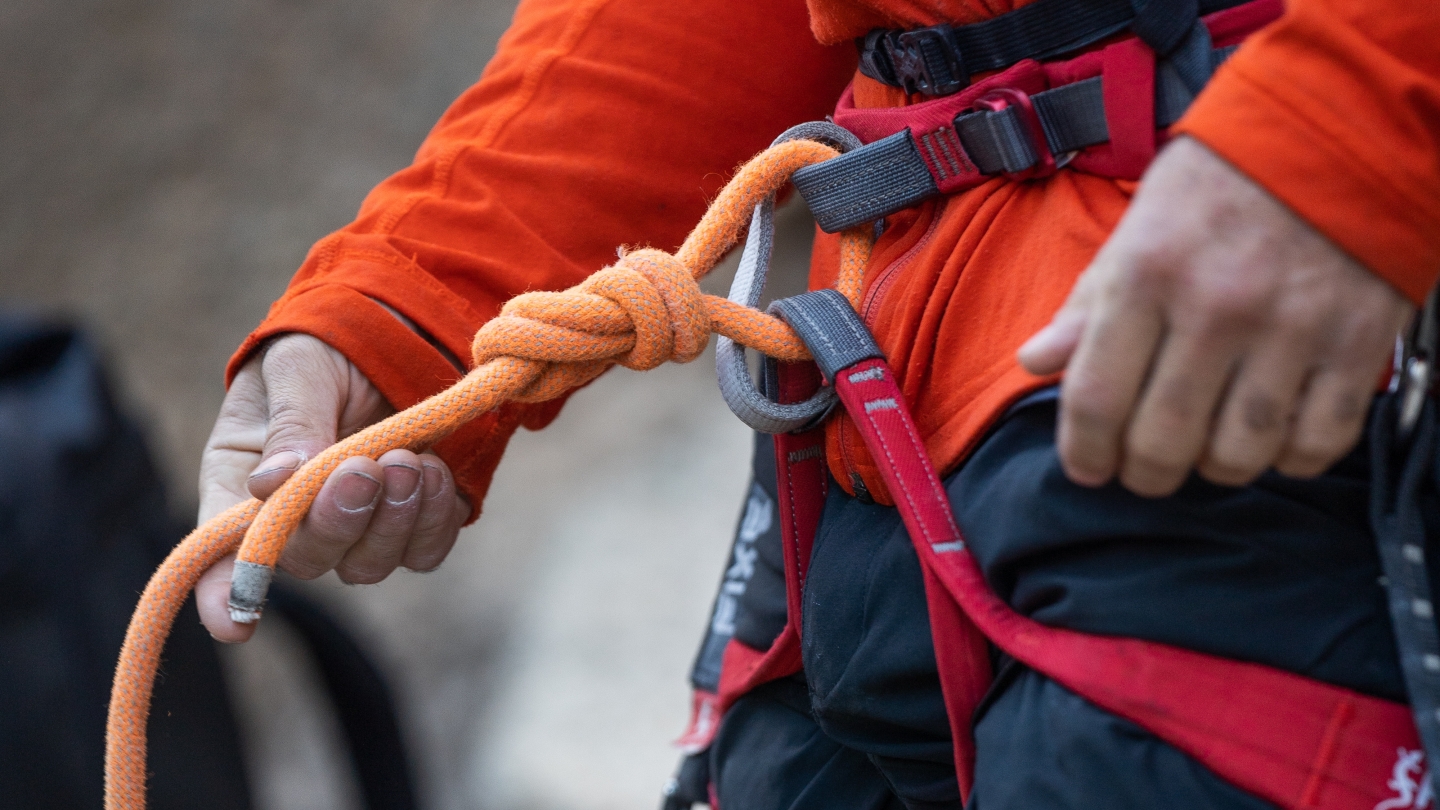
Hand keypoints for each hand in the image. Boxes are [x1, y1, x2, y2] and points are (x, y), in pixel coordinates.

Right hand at [195, 333, 469, 641]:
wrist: (396, 332)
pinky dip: (433, 520)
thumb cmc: (325, 350)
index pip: (219, 552)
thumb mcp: (298, 369)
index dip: (223, 591)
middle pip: (308, 561)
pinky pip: (423, 552)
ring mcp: (358, 528)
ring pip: (369, 565)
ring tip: (406, 461)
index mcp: (241, 483)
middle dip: (339, 521)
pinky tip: (435, 474)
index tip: (235, 624)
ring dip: (393, 520)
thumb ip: (291, 422)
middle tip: (366, 466)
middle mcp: (296, 520)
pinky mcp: (412, 524)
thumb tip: (272, 484)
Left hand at [1019, 136, 1411, 496]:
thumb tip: (1034, 362)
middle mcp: (1215, 306)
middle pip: (1162, 440)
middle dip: (1143, 473)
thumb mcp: (1138, 227)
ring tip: (1206, 452)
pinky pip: (1316, 441)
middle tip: (1143, 470)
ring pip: (1238, 452)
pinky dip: (1290, 459)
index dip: (1084, 451)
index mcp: (1146, 274)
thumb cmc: (1220, 183)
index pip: (1095, 397)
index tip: (1086, 468)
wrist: (1336, 128)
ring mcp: (1291, 328)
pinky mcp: (1357, 342)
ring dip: (1214, 469)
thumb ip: (1087, 302)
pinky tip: (1273, 441)